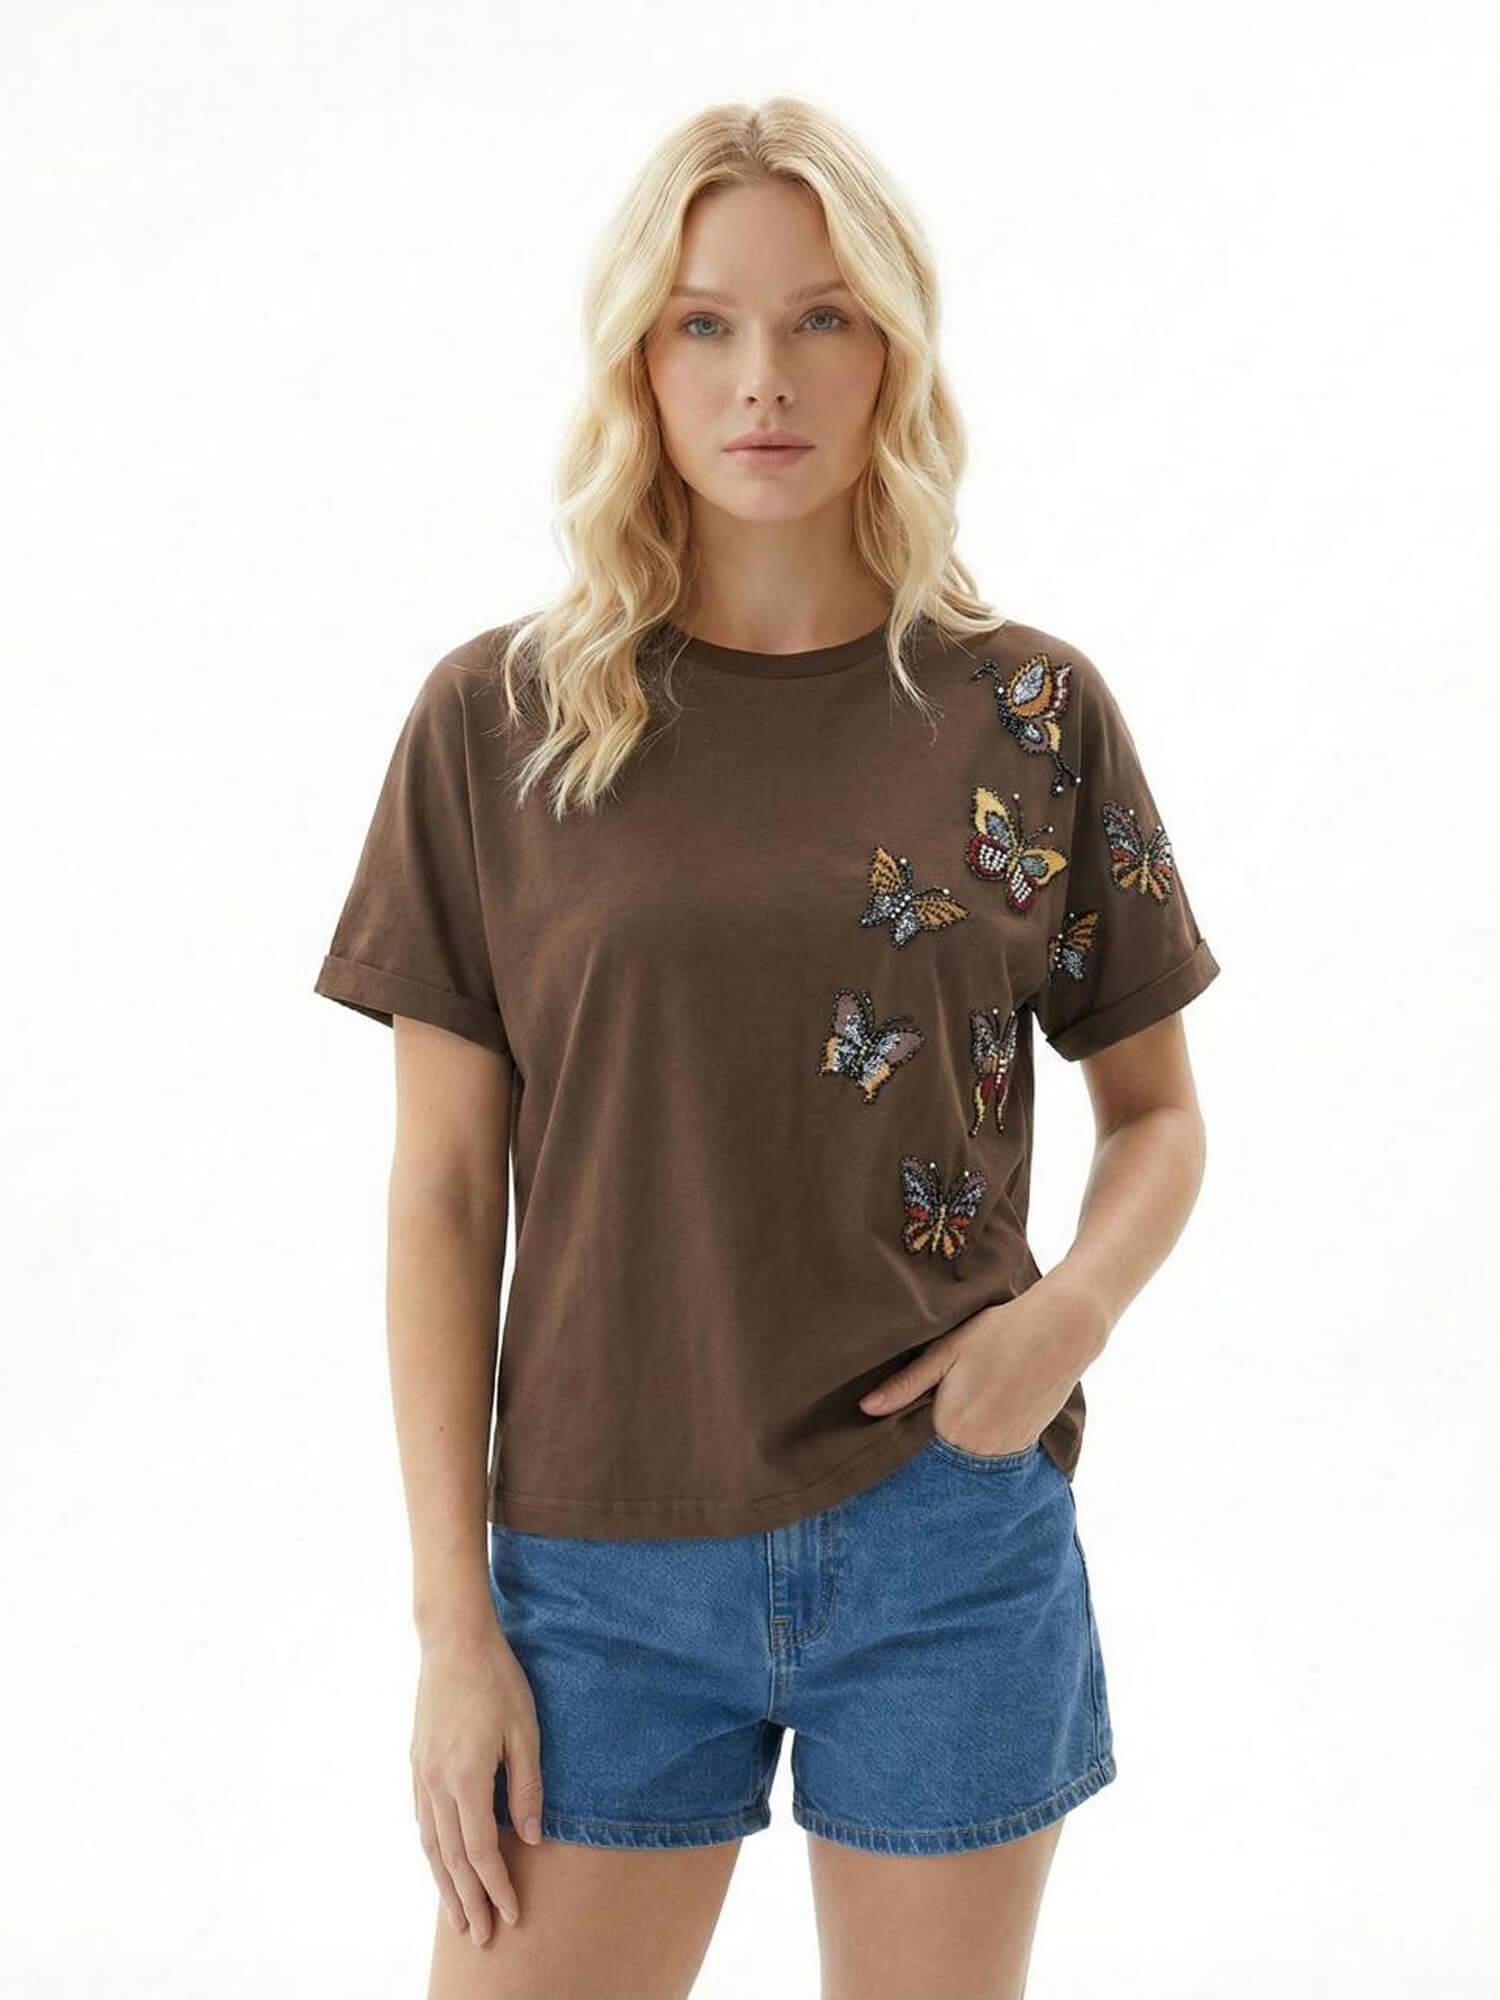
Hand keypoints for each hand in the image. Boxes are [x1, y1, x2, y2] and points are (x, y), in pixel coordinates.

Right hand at [412, 1623, 544, 1941]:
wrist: (453, 1641)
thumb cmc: (497, 1680)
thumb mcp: (526, 1732)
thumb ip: (527, 1789)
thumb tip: (533, 1838)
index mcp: (466, 1779)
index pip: (482, 1851)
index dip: (497, 1887)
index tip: (511, 1916)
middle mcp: (436, 1785)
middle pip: (451, 1859)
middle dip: (469, 1900)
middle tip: (482, 1937)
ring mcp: (421, 1774)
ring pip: (431, 1845)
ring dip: (444, 1884)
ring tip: (457, 1916)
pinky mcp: (416, 1762)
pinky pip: (422, 1820)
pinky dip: (432, 1850)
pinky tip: (439, 1862)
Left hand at [858, 1274, 1109, 1455]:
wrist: (1060, 1331)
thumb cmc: (998, 1333)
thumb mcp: (946, 1352)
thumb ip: (906, 1385)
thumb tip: (866, 1409)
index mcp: (949, 1426)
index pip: (912, 1446)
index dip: (904, 1433)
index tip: (898, 1420)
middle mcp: (975, 1449)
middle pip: (939, 1457)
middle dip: (929, 1443)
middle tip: (937, 1407)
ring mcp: (1004, 1453)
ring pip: (966, 1459)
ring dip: (958, 1444)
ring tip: (964, 1407)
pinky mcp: (1025, 1447)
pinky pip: (992, 1456)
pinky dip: (982, 1443)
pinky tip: (985, 1412)